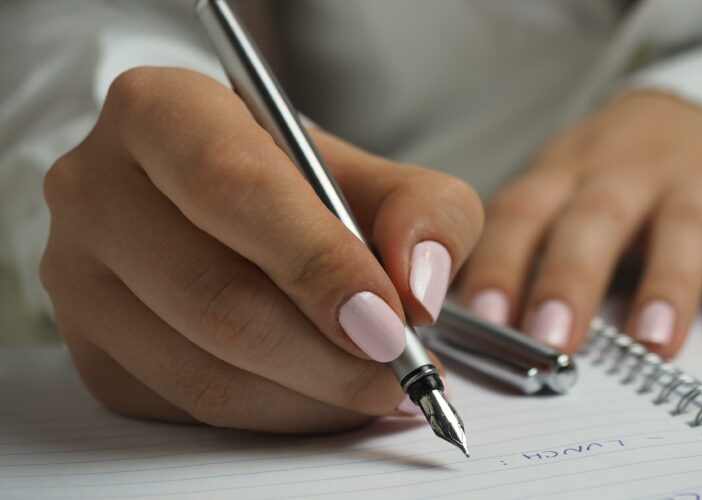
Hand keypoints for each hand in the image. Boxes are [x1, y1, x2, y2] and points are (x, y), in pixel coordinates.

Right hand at [40, 67, 482, 432]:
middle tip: (400, 370)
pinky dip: (277, 414)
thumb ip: (425, 212)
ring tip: (376, 386)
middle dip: (328, 354)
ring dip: (311, 396)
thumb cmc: (303, 186)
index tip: (389, 319)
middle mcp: (98, 189)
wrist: (232, 212)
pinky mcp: (92, 351)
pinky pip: (190, 409)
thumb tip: (418, 288)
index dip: (318, 263)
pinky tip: (323, 393)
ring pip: (203, 370)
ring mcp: (79, 279)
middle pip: (216, 296)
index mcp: (161, 111)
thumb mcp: (379, 176)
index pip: (234, 189)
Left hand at [460, 91, 701, 357]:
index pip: (522, 214)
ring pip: (681, 228)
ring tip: (653, 343)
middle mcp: (626, 172)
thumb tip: (482, 328)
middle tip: (553, 339)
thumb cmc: (611, 174)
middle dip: (571, 279)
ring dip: (667, 285)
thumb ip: (526, 246)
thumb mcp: (560, 188)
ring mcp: (694, 182)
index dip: (501, 263)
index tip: (486, 319)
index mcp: (565, 173)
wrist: (694, 112)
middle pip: (595, 219)